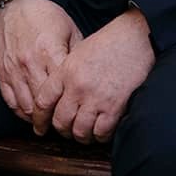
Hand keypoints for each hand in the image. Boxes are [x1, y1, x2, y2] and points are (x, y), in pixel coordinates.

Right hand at [0, 0, 81, 132]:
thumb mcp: (70, 29)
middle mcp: (30, 63)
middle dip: (54, 119)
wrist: (16, 3)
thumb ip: (77, 55)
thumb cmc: (46, 15)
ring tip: (47, 126)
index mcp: (51, 52)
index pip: (62, 90)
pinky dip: (20, 112)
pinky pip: (10, 100)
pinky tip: (30, 116)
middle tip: (64, 128)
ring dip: (37, 120)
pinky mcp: (2, 71)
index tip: (79, 114)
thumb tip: (89, 77)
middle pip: (44, 104)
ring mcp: (14, 69)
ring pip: (26, 106)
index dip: (70, 106)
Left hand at [50, 8, 154, 142]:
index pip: (43, 101)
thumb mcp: (78, 52)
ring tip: (86, 134)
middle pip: (60, 121)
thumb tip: (58, 96)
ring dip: (82, 137)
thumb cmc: (109, 43)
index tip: (41, 127)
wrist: (135, 38)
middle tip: (68, 131)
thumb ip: (65, 74)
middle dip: (63, 131)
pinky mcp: (115, 106)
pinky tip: (102, 131)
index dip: (39, 118)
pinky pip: (101, 132)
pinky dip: (100, 136)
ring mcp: (96, 98)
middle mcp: (77, 87)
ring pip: (80, 131)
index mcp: (65, 71)